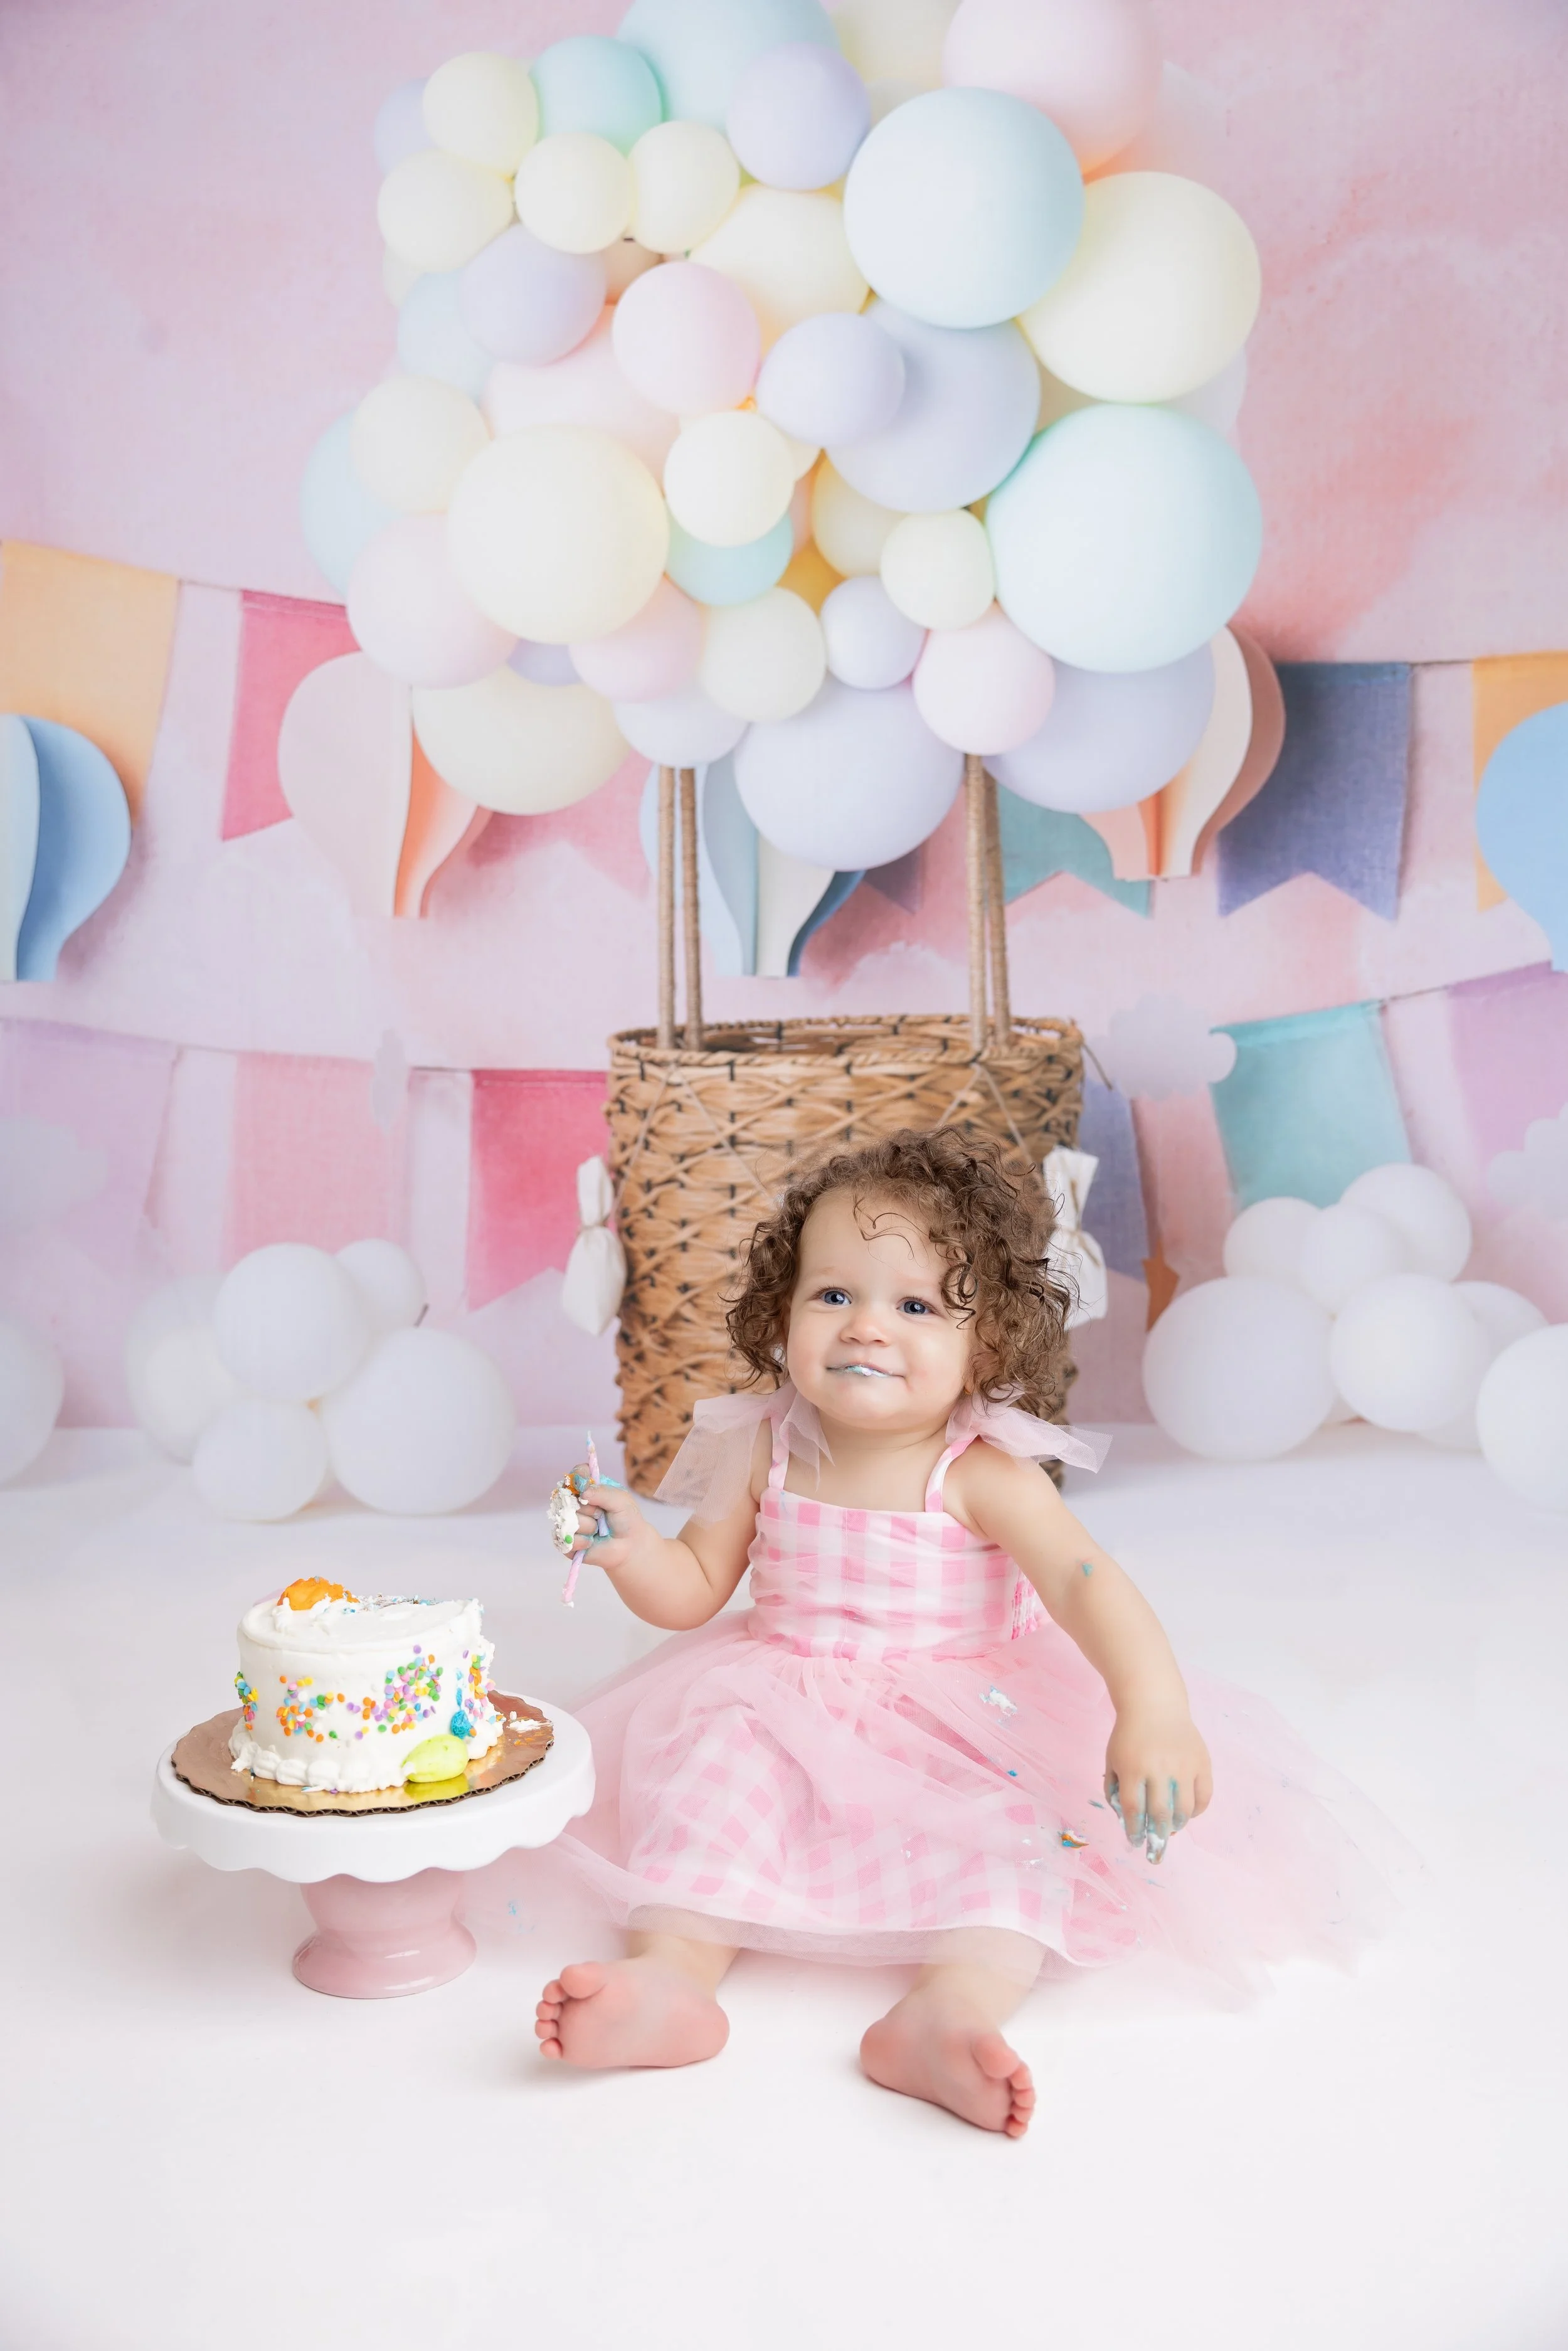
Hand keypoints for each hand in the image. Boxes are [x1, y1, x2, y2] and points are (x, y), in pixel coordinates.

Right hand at [573, 1479, 649, 1575]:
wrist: (629, 1546)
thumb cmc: (626, 1520)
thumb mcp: (621, 1500)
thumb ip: (604, 1492)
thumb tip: (584, 1493)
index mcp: (589, 1488)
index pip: (577, 1474)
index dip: (578, 1476)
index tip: (584, 1483)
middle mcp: (576, 1502)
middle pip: (567, 1496)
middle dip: (588, 1507)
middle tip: (600, 1513)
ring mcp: (569, 1521)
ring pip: (568, 1519)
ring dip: (588, 1526)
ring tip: (598, 1530)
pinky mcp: (566, 1540)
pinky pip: (567, 1538)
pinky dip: (583, 1541)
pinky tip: (591, 1542)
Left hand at [1104, 1709, 1211, 1861]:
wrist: (1154, 1703)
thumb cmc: (1129, 1735)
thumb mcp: (1112, 1759)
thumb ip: (1114, 1790)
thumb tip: (1126, 1821)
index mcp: (1133, 1768)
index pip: (1133, 1810)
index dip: (1135, 1831)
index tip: (1136, 1843)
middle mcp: (1159, 1768)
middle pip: (1160, 1814)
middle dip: (1158, 1838)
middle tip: (1156, 1850)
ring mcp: (1183, 1765)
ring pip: (1185, 1810)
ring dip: (1177, 1826)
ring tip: (1171, 1829)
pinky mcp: (1201, 1762)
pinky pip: (1204, 1797)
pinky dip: (1196, 1811)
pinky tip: (1186, 1813)